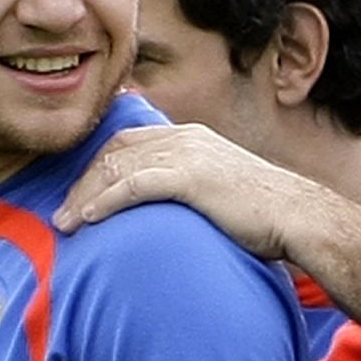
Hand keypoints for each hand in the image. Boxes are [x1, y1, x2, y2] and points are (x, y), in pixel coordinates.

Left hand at [54, 123, 322, 260]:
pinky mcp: (191, 177)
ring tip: (66, 224)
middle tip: (62, 214)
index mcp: (191, 137)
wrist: (297, 216)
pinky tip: (89, 218)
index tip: (79, 195)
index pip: (128, 142)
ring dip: (86, 196)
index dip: (98, 167)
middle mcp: (186, 138)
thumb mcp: (222, 191)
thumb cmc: (265, 215)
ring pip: (119, 167)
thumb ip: (193, 189)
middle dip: (83, 182)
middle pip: (115, 152)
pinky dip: (106, 201)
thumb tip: (169, 215)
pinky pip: (134, 185)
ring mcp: (188, 155)